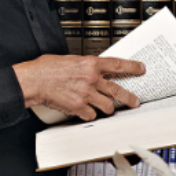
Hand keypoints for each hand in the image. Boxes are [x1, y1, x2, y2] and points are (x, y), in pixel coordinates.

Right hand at [13, 55, 144, 121]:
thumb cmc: (47, 68)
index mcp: (89, 63)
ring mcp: (86, 94)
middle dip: (129, 98)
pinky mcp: (78, 107)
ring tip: (105, 108)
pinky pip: (91, 115)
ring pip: (107, 106)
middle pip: (118, 90)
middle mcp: (91, 79)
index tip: (141, 69)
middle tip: (135, 101)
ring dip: (107, 108)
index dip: (132, 67)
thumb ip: (84, 66)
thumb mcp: (70, 60)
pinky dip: (89, 114)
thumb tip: (92, 70)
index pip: (117, 64)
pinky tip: (84, 110)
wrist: (34, 80)